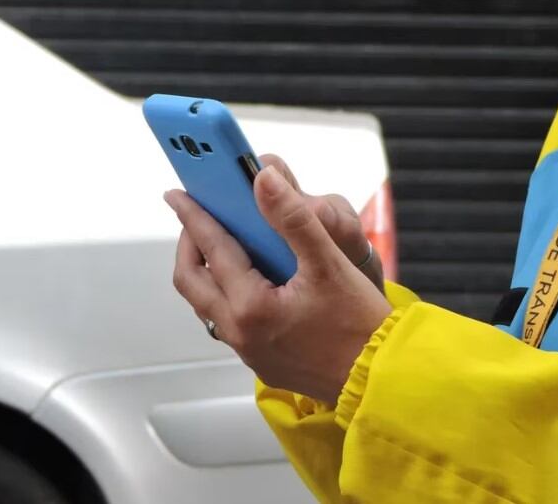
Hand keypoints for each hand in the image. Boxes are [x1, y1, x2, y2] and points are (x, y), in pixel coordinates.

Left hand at [168, 164, 392, 402]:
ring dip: (204, 271)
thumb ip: (293, 217)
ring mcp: (248, 351)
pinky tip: (248, 279)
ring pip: (206, 304)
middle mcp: (240, 333)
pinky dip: (224, 293)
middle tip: (197, 218)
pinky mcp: (262, 362)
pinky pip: (227, 322)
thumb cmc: (360, 324)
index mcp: (251, 306)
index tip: (178, 195)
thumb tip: (263, 179)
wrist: (380, 378)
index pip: (212, 249)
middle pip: (191, 282)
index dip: (193, 216)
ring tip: (219, 244)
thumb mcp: (329, 262)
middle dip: (189, 245)